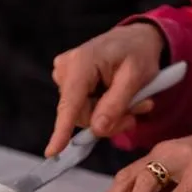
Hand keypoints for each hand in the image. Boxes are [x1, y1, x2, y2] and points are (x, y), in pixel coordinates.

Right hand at [46, 23, 164, 156]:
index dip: (62, 129)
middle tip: (136, 112)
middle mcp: (66, 68)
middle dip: (110, 121)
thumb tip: (97, 129)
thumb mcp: (136, 77)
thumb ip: (116, 104)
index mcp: (82, 62)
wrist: (136, 40)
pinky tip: (121, 99)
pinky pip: (84, 110)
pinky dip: (105, 111)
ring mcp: (65, 76)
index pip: (70, 102)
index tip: (53, 151)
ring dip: (111, 116)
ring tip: (135, 102)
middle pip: (81, 116)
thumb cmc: (138, 53)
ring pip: (84, 116)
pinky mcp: (69, 84)